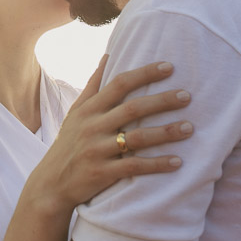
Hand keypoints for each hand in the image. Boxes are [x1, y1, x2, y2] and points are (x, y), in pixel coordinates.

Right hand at [25, 56, 192, 218]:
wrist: (51, 184)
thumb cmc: (69, 144)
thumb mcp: (75, 113)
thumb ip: (93, 85)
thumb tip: (108, 55)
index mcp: (88, 109)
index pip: (119, 84)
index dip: (144, 74)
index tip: (169, 67)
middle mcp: (92, 126)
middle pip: (132, 109)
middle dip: (162, 101)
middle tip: (187, 96)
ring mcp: (97, 150)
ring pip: (136, 138)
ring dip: (165, 133)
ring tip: (189, 128)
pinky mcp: (103, 173)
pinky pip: (134, 167)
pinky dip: (157, 164)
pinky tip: (178, 162)